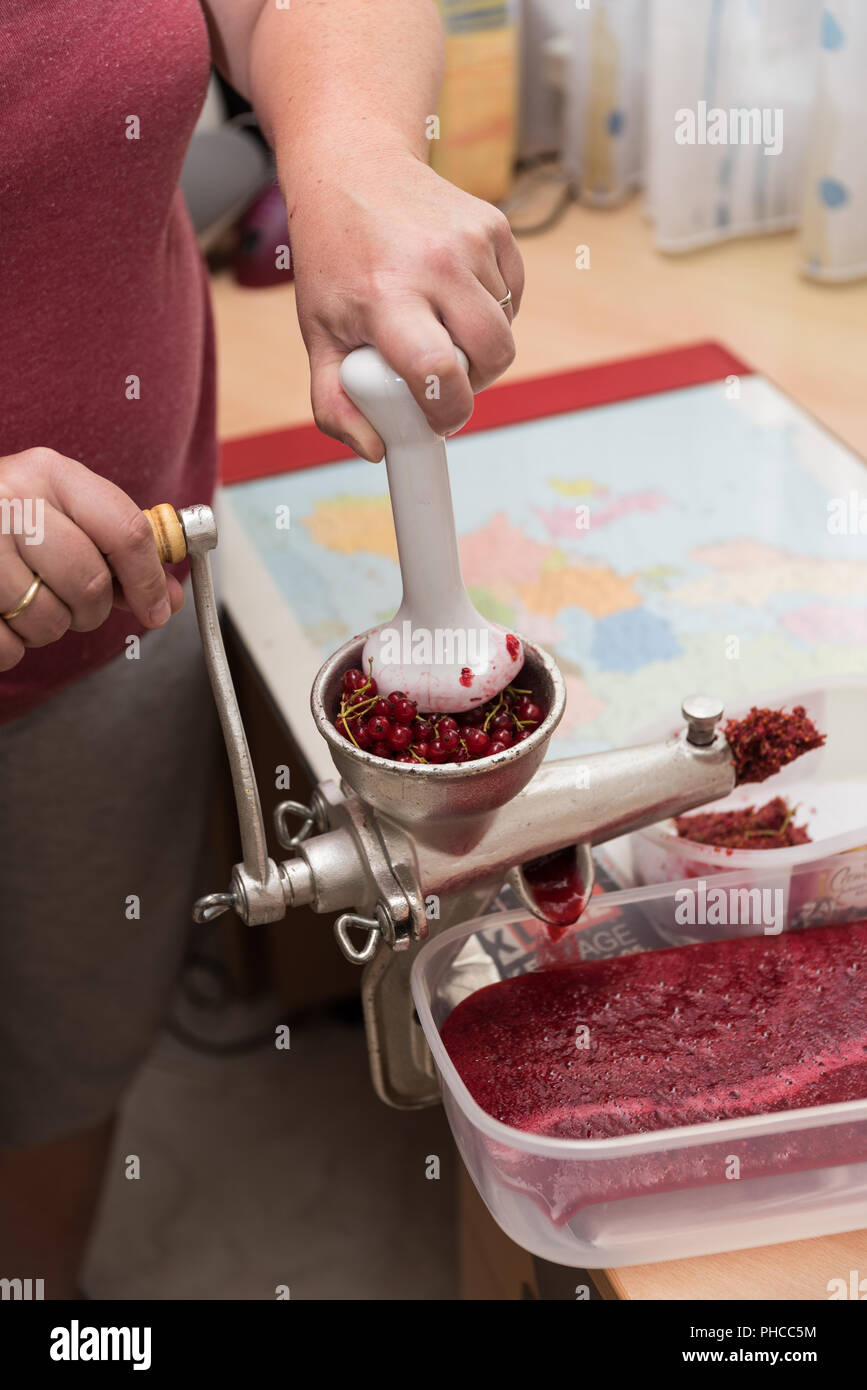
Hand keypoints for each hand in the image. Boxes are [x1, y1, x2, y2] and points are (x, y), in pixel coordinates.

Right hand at [0, 448, 183, 670]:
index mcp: (49, 473)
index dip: (149, 580)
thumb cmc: (8, 522)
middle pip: (90, 582)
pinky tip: (1, 616)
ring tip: (28, 602)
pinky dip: (11, 648)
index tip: (156, 610)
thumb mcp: (63, 517)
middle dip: (91, 611)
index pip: (126, 530)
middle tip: (74, 605)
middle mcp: (11, 499)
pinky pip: (7, 647)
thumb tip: (169, 600)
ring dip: (47, 629)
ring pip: (48, 619)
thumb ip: (119, 555)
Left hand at [287, 149, 523, 459]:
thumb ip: (333, 401)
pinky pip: (512, 294)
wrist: (352, 168)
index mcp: (385, 294)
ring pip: (504, 327)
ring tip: (440, 324)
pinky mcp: (494, 225)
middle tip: (444, 379)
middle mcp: (434, 262)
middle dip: (476, 382)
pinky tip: (455, 294)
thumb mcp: (319, 332)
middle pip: (493, 354)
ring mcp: (470, 240)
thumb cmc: (334, 259)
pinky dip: (492, 307)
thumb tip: (375, 449)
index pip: (438, 368)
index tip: (438, 419)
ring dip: (480, 343)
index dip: (449, 409)